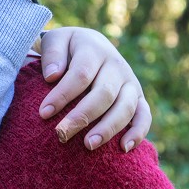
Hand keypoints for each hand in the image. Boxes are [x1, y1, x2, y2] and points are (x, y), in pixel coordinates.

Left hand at [37, 27, 151, 151]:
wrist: (91, 46)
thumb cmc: (67, 48)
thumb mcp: (56, 40)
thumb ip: (52, 53)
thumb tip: (52, 75)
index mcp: (95, 49)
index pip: (81, 74)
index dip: (63, 94)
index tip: (44, 113)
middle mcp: (116, 65)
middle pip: (103, 93)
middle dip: (82, 116)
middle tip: (62, 134)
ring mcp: (130, 82)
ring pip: (125, 107)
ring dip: (108, 128)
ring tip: (88, 145)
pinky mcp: (139, 98)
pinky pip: (144, 116)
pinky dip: (138, 132)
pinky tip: (123, 148)